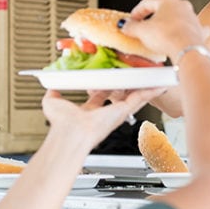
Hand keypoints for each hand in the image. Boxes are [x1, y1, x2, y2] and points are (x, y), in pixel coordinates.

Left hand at [41, 88, 162, 150]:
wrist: (70, 133)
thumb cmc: (63, 125)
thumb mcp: (53, 102)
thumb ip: (53, 93)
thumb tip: (49, 86)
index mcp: (91, 111)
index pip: (103, 96)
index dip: (109, 86)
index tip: (114, 77)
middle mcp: (106, 113)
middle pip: (123, 96)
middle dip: (131, 85)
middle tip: (138, 75)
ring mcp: (116, 112)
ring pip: (135, 97)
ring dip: (145, 87)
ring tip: (154, 77)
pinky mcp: (123, 110)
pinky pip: (140, 98)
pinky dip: (151, 91)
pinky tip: (159, 84)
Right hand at [120, 0, 207, 58]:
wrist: (187, 50)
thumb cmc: (168, 36)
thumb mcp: (142, 31)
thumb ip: (131, 26)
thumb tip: (125, 25)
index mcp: (167, 0)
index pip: (147, 2)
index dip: (136, 11)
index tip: (132, 19)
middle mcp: (181, 5)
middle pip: (162, 9)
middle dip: (151, 17)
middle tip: (143, 26)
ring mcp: (191, 17)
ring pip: (175, 18)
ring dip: (166, 24)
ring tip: (157, 34)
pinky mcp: (198, 29)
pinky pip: (188, 29)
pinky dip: (182, 32)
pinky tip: (177, 37)